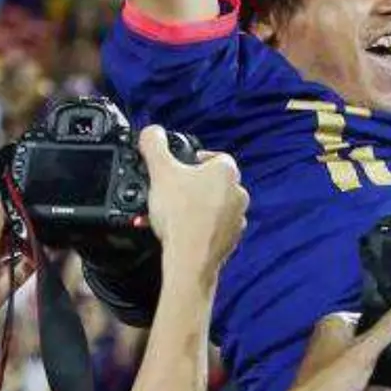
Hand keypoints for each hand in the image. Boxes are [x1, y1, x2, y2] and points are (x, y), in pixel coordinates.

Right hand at [139, 127, 247, 277]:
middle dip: (189, 187)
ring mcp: (237, 218)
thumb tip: (152, 132)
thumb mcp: (160, 170)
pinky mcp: (231, 239)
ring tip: (169, 215)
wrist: (190, 258)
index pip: (212, 156)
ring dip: (193, 208)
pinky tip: (179, 231)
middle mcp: (238, 192)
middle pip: (210, 183)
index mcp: (227, 171)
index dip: (192, 160)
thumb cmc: (180, 214)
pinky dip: (198, 228)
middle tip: (169, 193)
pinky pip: (212, 228)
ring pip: (211, 206)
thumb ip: (154, 144)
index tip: (176, 168)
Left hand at [289, 307, 390, 390]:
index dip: (389, 321)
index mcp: (334, 324)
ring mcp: (337, 367)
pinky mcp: (342, 388)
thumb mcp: (366, 349)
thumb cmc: (336, 376)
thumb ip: (388, 328)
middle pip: (370, 340)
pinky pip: (368, 384)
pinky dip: (385, 388)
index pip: (367, 316)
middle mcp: (333, 342)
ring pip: (369, 364)